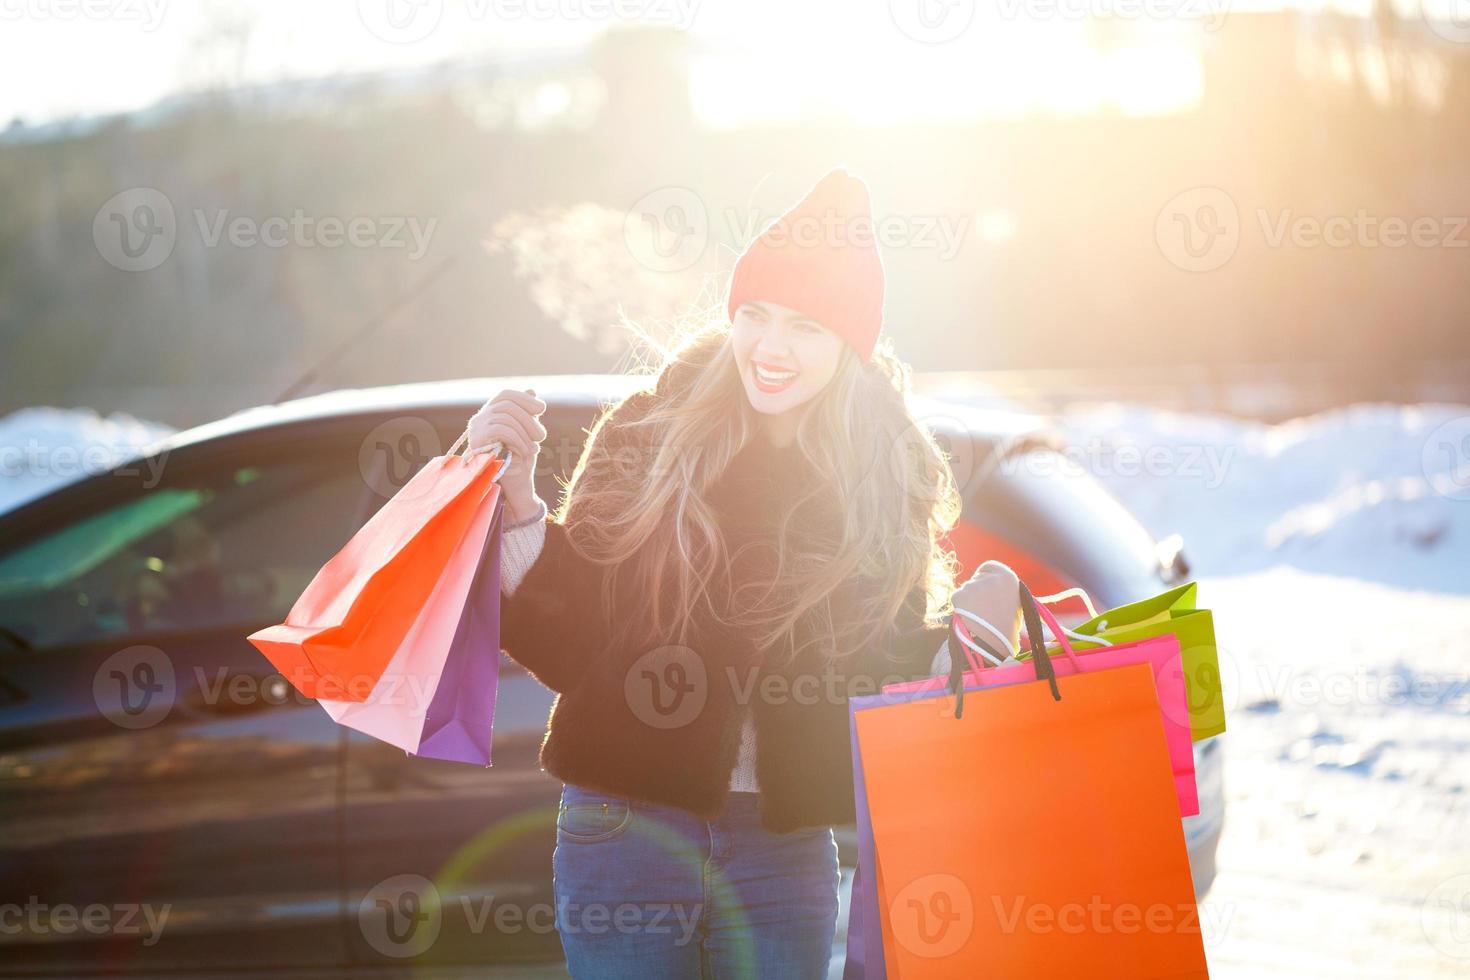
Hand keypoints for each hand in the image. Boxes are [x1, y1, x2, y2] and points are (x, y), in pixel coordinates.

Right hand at [466, 388, 547, 521]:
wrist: (513, 487)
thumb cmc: (520, 459)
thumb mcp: (527, 433)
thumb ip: (527, 414)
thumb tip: (532, 390)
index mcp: (490, 414)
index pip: (505, 394)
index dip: (524, 398)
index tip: (542, 408)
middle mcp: (479, 419)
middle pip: (506, 404)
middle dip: (528, 418)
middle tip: (542, 435)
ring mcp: (476, 429)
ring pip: (505, 416)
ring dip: (525, 431)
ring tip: (535, 447)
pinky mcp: (477, 442)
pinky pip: (501, 430)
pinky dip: (518, 440)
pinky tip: (525, 451)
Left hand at [951, 560, 1021, 655]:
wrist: (995, 645)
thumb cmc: (1007, 628)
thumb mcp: (1014, 602)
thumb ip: (1001, 589)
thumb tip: (988, 583)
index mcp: (1008, 577)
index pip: (988, 567)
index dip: (986, 577)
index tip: (987, 589)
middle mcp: (991, 578)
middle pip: (976, 578)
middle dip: (977, 591)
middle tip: (983, 609)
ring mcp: (974, 585)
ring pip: (966, 589)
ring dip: (969, 600)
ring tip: (979, 617)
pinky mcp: (959, 595)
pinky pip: (957, 598)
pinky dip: (960, 607)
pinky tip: (969, 618)